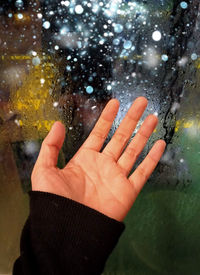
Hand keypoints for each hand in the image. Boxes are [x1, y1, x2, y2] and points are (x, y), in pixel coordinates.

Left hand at [32, 97, 165, 220]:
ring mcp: (117, 177)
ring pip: (134, 150)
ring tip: (153, 118)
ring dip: (144, 134)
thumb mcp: (44, 170)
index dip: (107, 117)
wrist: (67, 230)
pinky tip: (159, 144)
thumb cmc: (54, 201)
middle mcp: (103, 165)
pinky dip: (152, 158)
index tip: (115, 102)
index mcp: (85, 159)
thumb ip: (50, 146)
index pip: (99, 132)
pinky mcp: (128, 191)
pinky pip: (143, 172)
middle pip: (121, 137)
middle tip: (141, 102)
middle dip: (131, 119)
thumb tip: (58, 124)